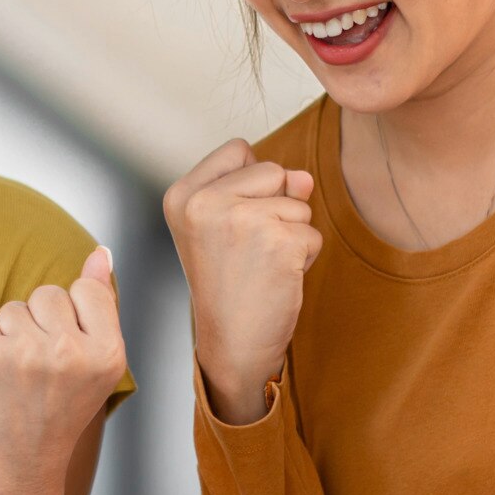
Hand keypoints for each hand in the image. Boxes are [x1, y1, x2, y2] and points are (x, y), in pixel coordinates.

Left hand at [0, 246, 127, 486]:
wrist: (18, 463)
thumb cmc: (61, 413)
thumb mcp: (99, 366)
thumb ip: (101, 305)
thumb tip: (100, 252)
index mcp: (105, 353)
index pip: (87, 289)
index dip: (76, 314)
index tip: (70, 345)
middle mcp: (65, 352)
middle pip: (47, 294)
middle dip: (43, 321)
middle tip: (44, 365)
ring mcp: (19, 355)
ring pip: (13, 307)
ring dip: (14, 333)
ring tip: (21, 373)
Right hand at [163, 141, 320, 423]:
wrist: (232, 344)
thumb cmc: (228, 285)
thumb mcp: (227, 225)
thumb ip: (263, 187)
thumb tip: (304, 179)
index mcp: (182, 195)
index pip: (238, 150)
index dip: (249, 185)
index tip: (230, 225)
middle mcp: (204, 203)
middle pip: (273, 170)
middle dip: (275, 207)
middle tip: (248, 250)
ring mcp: (241, 220)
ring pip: (298, 203)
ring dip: (291, 235)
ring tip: (260, 265)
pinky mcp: (277, 242)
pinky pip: (312, 233)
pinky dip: (304, 258)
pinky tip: (276, 279)